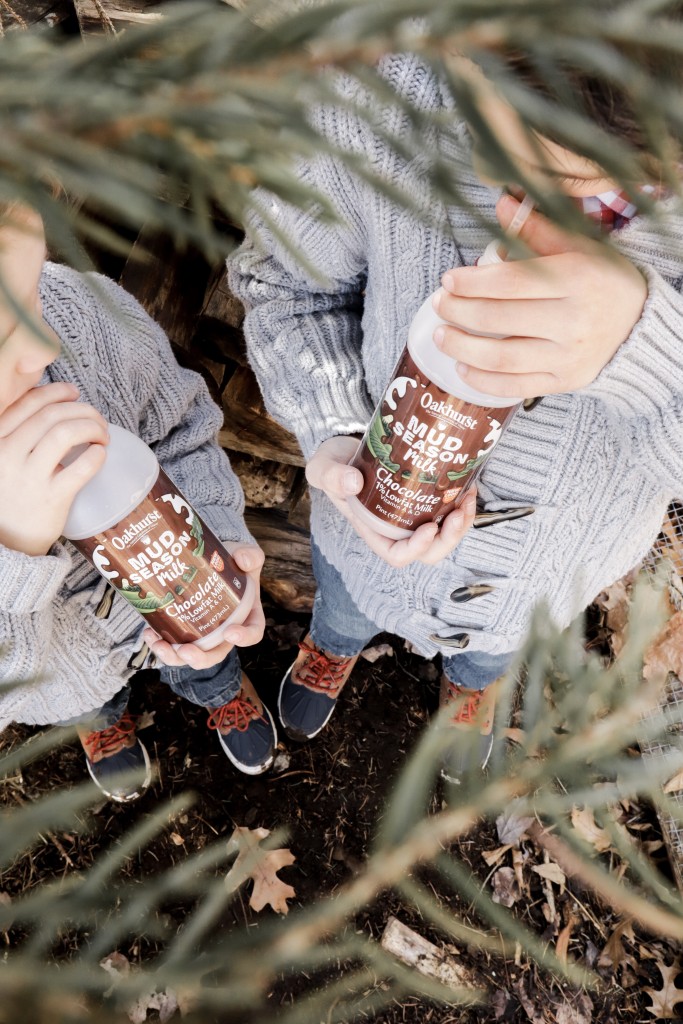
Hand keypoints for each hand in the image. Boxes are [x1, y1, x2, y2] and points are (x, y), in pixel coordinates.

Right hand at [0, 382, 108, 555]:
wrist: (8, 540)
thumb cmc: (11, 493)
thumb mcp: (4, 458)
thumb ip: (19, 434)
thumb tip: (56, 405)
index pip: (28, 403)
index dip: (57, 392)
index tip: (74, 393)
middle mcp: (8, 454)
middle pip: (52, 415)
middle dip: (82, 410)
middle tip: (97, 419)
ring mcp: (29, 476)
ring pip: (66, 434)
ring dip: (92, 428)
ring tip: (102, 436)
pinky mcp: (51, 498)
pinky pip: (81, 467)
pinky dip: (97, 455)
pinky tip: (101, 454)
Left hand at [142, 544, 265, 668]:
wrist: (210, 561)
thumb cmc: (233, 562)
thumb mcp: (245, 555)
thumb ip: (249, 555)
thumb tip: (242, 560)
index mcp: (247, 616)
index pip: (252, 633)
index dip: (244, 638)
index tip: (230, 633)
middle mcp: (225, 632)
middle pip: (216, 654)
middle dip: (200, 658)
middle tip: (186, 651)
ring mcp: (203, 635)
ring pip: (191, 656)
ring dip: (174, 657)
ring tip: (159, 645)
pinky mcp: (183, 632)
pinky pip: (173, 647)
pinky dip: (160, 644)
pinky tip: (149, 633)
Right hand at [306, 435, 476, 566]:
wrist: (346, 447)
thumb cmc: (333, 464)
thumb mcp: (324, 468)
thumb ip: (332, 476)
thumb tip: (353, 483)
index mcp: (374, 530)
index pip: (397, 556)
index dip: (417, 549)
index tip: (429, 527)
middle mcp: (397, 529)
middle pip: (429, 551)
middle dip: (449, 538)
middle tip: (458, 513)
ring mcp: (414, 516)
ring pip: (445, 534)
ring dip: (462, 522)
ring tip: (468, 497)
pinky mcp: (425, 499)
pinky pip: (450, 512)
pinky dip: (463, 504)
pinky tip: (468, 484)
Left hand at [432, 193, 647, 398]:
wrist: (639, 325)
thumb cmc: (603, 281)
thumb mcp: (580, 248)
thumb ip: (538, 231)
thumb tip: (502, 205)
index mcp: (577, 279)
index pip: (513, 282)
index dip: (474, 282)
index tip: (448, 280)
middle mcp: (573, 320)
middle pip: (501, 319)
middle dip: (461, 312)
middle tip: (439, 304)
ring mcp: (568, 356)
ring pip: (503, 357)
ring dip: (463, 348)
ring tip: (442, 336)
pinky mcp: (564, 382)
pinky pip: (516, 386)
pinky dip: (484, 381)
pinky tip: (463, 368)